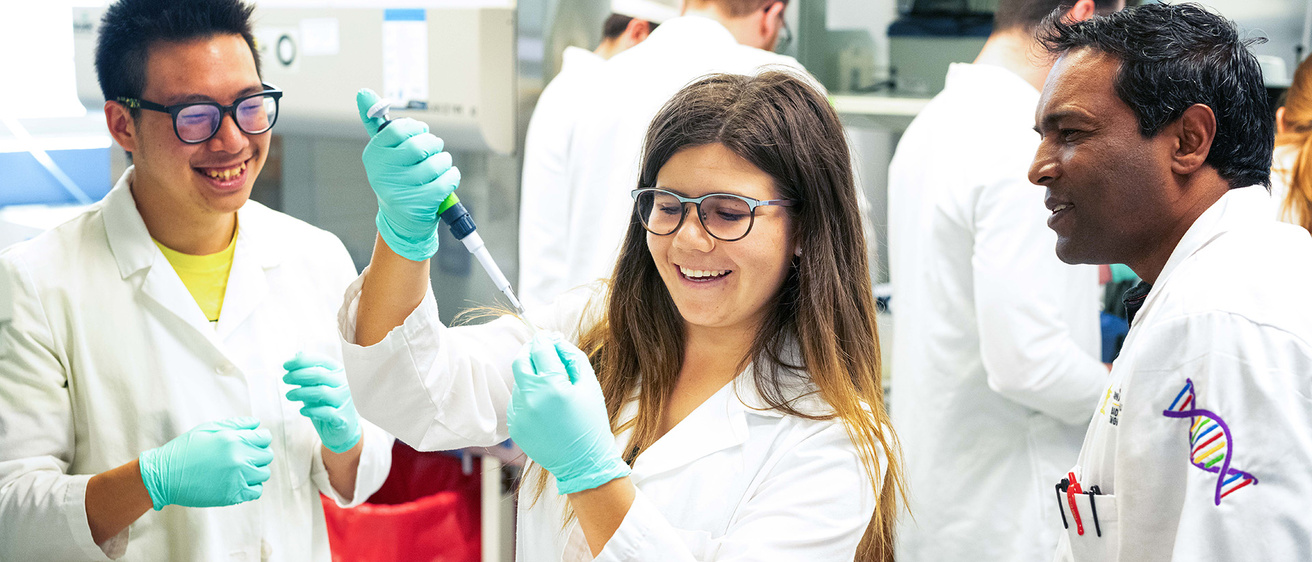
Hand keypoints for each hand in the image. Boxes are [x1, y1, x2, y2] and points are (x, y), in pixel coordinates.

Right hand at [137, 417, 273, 510]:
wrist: (164, 476)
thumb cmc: (184, 449)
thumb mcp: (208, 429)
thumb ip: (236, 425)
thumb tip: (257, 424)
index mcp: (234, 440)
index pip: (265, 438)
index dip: (258, 439)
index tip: (249, 443)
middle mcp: (240, 458)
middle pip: (267, 456)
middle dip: (257, 454)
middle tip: (241, 456)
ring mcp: (238, 478)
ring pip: (263, 473)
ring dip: (255, 470)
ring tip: (238, 469)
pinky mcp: (233, 495)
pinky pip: (257, 491)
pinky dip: (251, 487)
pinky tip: (238, 482)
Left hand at [283, 353, 361, 453]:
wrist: (344, 429)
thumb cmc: (329, 404)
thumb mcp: (320, 385)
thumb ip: (311, 371)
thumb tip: (297, 354)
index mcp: (339, 372)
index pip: (320, 360)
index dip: (301, 361)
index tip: (286, 365)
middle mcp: (344, 383)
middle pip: (319, 374)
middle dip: (298, 375)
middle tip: (285, 379)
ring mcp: (345, 400)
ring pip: (321, 392)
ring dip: (300, 393)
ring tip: (289, 395)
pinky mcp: (342, 417)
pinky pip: (326, 412)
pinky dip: (311, 410)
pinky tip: (302, 410)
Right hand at [356, 88, 460, 261]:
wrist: (401, 220)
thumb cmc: (397, 177)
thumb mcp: (385, 152)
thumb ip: (375, 122)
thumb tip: (363, 93)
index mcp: (373, 156)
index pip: (398, 129)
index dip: (417, 128)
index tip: (421, 132)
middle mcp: (382, 173)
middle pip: (419, 146)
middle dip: (434, 143)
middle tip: (435, 147)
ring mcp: (400, 191)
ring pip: (436, 163)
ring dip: (445, 161)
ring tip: (441, 165)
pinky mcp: (419, 205)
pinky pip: (445, 181)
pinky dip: (452, 176)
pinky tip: (448, 177)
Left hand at [508, 336, 629, 494]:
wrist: (583, 463)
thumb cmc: (591, 423)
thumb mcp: (590, 385)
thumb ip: (572, 357)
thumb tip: (556, 340)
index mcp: (552, 385)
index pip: (540, 348)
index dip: (546, 339)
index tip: (551, 338)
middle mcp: (531, 398)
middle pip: (520, 360)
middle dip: (531, 351)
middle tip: (542, 351)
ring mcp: (519, 413)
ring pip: (519, 381)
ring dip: (531, 376)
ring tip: (551, 388)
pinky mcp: (514, 426)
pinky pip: (517, 401)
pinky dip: (528, 396)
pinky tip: (545, 407)